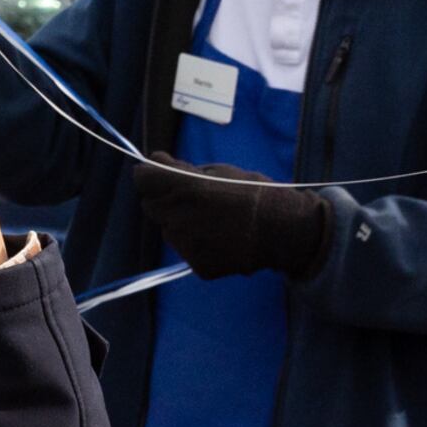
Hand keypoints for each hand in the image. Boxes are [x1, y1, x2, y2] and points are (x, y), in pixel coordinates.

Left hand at [132, 154, 331, 278]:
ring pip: (169, 230)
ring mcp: (187, 246)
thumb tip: (154, 160)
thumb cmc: (253, 193)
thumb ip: (182, 169)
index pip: (143, 179)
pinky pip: (187, 250)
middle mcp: (179, 219)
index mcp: (184, 189)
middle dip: (164, 199)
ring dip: (181, 223)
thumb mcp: (219, 170)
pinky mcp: (197, 266)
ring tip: (214, 220)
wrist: (283, 230)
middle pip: (152, 206)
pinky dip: (197, 244)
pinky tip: (221, 238)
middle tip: (193, 197)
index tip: (156, 173)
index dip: (149, 174)